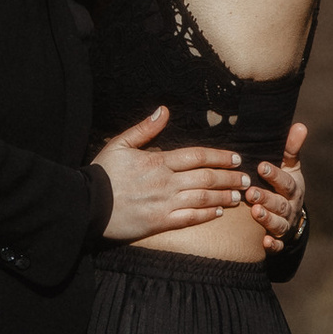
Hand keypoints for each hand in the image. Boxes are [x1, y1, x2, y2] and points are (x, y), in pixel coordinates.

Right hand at [95, 105, 253, 243]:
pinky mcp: (159, 222)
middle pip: (206, 177)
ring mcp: (164, 203)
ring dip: (223, 196)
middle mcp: (165, 182)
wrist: (86, 205)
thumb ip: (145, 129)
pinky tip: (218, 212)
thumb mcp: (120, 144)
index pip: (197, 156)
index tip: (235, 159)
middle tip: (245, 178)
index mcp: (158, 161)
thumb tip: (164, 111)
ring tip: (238, 196)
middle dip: (229, 178)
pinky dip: (206, 215)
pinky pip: (189, 219)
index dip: (219, 157)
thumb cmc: (102, 174)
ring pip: (202, 198)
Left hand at [242, 120, 307, 249]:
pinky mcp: (280, 239)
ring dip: (267, 219)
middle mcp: (290, 206)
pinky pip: (278, 244)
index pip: (285, 181)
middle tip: (251, 193)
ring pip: (279, 223)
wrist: (292, 214)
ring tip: (255, 212)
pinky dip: (273, 244)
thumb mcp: (290, 166)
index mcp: (292, 187)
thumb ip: (291, 148)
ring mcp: (285, 223)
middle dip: (267, 198)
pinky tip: (265, 242)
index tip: (260, 166)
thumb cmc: (286, 184)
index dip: (274, 174)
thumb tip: (300, 125)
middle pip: (280, 203)